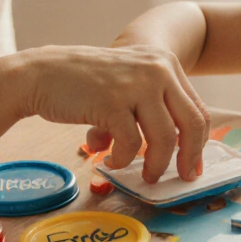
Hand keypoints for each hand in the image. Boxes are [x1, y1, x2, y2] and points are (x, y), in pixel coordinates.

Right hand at [19, 44, 210, 182]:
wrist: (41, 73)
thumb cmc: (85, 84)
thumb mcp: (129, 82)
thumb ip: (154, 107)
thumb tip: (180, 153)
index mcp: (165, 63)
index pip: (197, 110)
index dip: (199, 143)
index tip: (192, 165)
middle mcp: (157, 70)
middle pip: (191, 124)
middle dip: (188, 157)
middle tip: (181, 178)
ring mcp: (136, 84)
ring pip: (164, 139)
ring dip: (156, 165)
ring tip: (145, 175)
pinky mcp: (113, 102)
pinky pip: (131, 144)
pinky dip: (123, 160)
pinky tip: (112, 161)